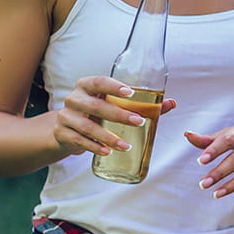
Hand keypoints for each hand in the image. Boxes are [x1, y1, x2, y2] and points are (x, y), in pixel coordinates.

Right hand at [51, 76, 175, 156]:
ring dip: (108, 137)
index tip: (131, 93)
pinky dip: (94, 147)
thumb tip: (171, 103)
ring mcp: (65, 116)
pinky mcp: (61, 133)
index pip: (98, 81)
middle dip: (118, 114)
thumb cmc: (97, 113)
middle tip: (139, 122)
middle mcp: (74, 98)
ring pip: (87, 126)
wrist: (66, 129)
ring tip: (126, 146)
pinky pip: (78, 140)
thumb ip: (143, 104)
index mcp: (87, 86)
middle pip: (95, 105)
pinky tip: (107, 152)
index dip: (114, 86)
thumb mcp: (115, 106)